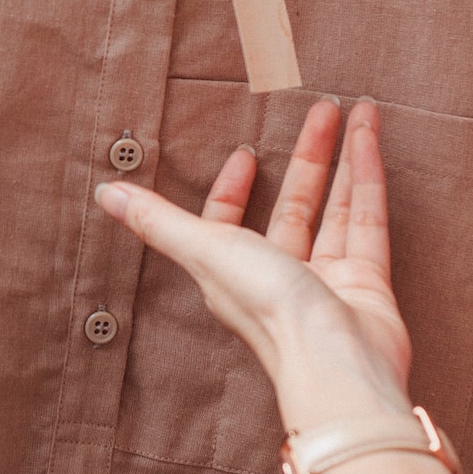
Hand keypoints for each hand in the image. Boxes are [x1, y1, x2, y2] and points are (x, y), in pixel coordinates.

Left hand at [97, 99, 412, 434]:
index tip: (245, 152)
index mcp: (233, 274)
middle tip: (321, 110)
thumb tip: (103, 192)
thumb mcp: (206, 251)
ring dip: (345, 160)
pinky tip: (369, 140)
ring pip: (336, 208)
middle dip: (307, 157)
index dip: (233, 188)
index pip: (229, 223)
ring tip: (356, 111)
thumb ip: (158, 220)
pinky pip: (366, 220)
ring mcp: (326, 280)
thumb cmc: (267, 311)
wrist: (337, 364)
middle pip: (294, 205)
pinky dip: (368, 179)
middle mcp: (279, 276)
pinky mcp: (366, 282)